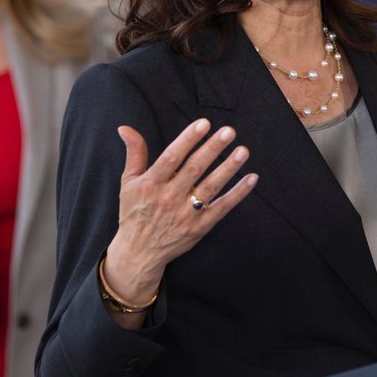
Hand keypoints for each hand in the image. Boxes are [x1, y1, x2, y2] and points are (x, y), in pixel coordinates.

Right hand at [103, 118, 255, 309]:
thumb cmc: (134, 212)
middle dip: (212, 149)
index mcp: (151, 184)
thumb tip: (125, 128)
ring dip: (228, 168)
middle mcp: (169, 198)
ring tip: (243, 151)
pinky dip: (238, 193)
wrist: (139, 252)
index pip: (171, 157)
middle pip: (194, 169)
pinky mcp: (200, 227)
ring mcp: (186, 214)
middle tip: (229, 131)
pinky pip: (222, 207)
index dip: (188, 139)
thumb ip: (134, 153)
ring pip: (210, 187)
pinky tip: (251, 178)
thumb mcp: (128, 182)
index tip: (203, 123)